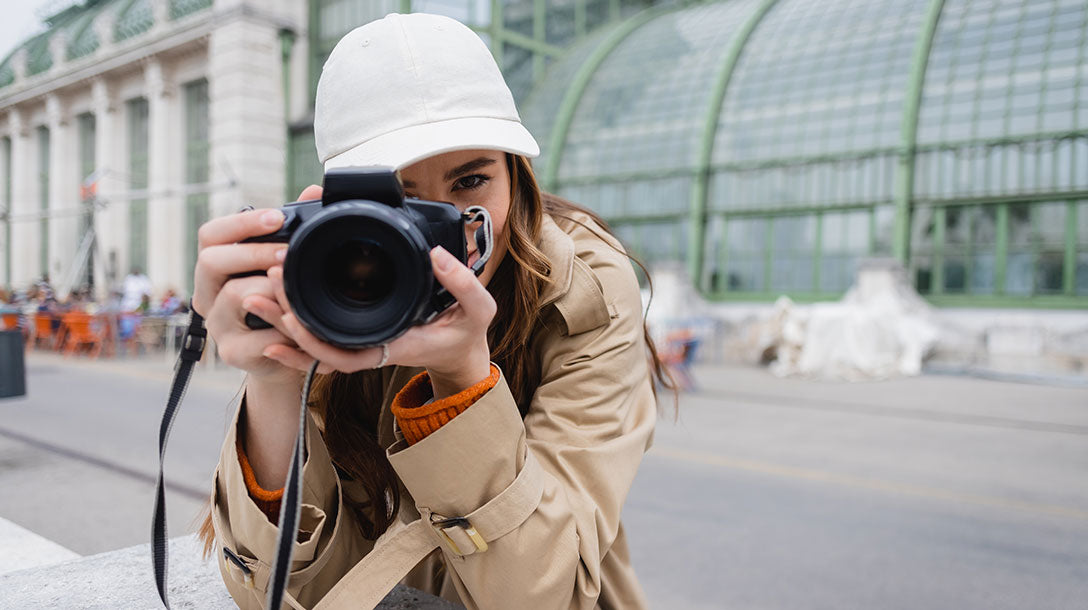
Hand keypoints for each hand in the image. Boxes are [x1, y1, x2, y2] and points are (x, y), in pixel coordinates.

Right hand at [191, 186, 323, 387]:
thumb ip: (295, 230)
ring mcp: (217, 325)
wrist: (286, 356)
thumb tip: (314, 191)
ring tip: (297, 288)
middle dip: (254, 253)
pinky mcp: (233, 352)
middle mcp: (208, 293)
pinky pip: (258, 337)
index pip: (211, 235)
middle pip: (210, 261)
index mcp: (217, 268)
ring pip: (236, 296)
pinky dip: (284, 328)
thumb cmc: (282, 304)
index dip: (242, 223)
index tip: (277, 217)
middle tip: (288, 253)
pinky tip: (298, 324)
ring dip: (272, 289)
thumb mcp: (286, 268)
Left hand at [264, 224, 495, 398]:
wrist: (461, 349)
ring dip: (282, 321)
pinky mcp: (358, 331)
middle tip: (261, 290)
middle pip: (318, 347)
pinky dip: (293, 327)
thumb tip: (436, 255)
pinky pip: (320, 334)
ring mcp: (363, 341)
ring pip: (314, 340)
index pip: (345, 353)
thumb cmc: (467, 332)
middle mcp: (372, 347)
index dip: (314, 340)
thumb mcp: (478, 309)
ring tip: (254, 294)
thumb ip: (462, 283)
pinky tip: (272, 309)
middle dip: (286, 323)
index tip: (292, 313)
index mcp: (395, 345)